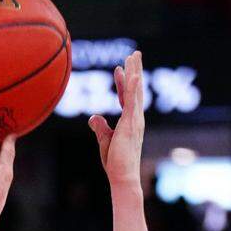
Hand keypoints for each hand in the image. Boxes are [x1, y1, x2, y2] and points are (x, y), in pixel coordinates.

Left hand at [88, 50, 144, 187]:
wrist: (122, 176)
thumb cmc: (115, 162)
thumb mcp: (104, 140)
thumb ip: (100, 127)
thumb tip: (93, 117)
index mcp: (129, 122)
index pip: (126, 97)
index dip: (123, 82)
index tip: (119, 69)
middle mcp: (135, 119)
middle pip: (136, 89)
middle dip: (135, 70)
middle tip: (135, 54)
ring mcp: (135, 120)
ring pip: (136, 91)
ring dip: (135, 72)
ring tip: (135, 56)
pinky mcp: (131, 125)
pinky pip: (133, 103)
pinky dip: (134, 88)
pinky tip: (134, 75)